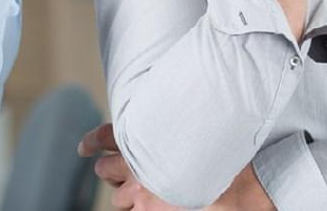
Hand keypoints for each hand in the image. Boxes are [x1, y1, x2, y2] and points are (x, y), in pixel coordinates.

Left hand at [78, 123, 275, 210]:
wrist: (242, 184)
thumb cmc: (226, 153)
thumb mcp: (196, 128)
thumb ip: (172, 126)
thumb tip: (164, 123)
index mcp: (146, 137)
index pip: (106, 136)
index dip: (92, 142)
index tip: (85, 147)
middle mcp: (138, 162)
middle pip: (106, 168)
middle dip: (111, 170)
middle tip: (118, 172)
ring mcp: (142, 191)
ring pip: (117, 197)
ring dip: (123, 195)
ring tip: (133, 195)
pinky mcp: (150, 210)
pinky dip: (135, 210)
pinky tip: (141, 208)